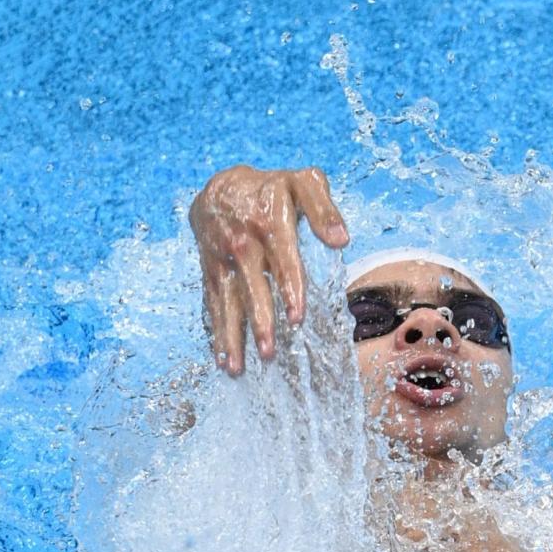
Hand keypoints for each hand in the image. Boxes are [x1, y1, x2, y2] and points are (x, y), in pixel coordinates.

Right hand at [189, 164, 349, 374]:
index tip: (297, 318)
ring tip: (238, 368)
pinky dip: (216, 334)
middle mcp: (243, 243)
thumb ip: (324, 208)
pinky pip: (213, 306)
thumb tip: (341, 239)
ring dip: (232, 336)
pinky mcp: (211, 274)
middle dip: (259, 320)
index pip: (282, 259)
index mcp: (269, 221)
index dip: (289, 288)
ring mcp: (223, 261)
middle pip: (251, 286)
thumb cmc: (272, 190)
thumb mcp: (303, 183)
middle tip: (269, 352)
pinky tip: (223, 361)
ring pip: (228, 302)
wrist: (220, 188)